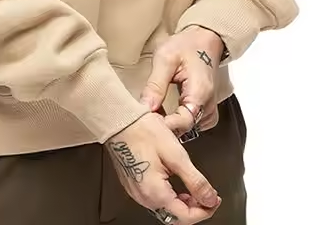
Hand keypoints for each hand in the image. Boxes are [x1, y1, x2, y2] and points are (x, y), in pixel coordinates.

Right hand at [106, 112, 220, 223]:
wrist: (119, 120)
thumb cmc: (144, 131)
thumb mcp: (176, 155)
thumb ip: (195, 180)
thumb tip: (210, 198)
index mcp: (155, 193)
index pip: (186, 217)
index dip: (205, 210)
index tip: (215, 200)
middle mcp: (143, 197)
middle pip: (174, 216)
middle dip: (194, 208)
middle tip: (206, 195)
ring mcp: (136, 191)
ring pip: (164, 209)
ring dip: (182, 203)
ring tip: (193, 189)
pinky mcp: (132, 184)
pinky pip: (154, 198)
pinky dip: (169, 196)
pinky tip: (174, 184)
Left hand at [140, 27, 224, 136]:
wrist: (204, 40)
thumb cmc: (187, 45)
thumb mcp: (165, 58)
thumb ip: (155, 84)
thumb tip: (145, 107)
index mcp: (200, 93)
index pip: (183, 123)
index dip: (163, 125)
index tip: (146, 121)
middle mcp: (208, 106)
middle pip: (184, 128)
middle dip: (163, 126)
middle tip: (143, 118)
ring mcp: (208, 110)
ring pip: (186, 128)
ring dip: (169, 124)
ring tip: (152, 114)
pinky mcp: (205, 111)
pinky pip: (190, 123)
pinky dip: (176, 120)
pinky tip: (163, 113)